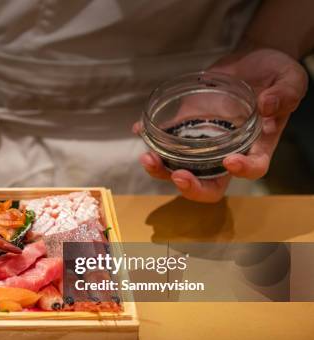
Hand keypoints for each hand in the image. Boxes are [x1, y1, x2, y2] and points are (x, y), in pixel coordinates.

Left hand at [134, 48, 307, 201]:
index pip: (254, 168)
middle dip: (191, 187)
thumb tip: (268, 105)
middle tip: (178, 176)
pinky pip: (166, 141)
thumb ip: (285, 93)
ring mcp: (204, 143)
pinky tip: (139, 129)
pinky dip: (150, 139)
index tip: (232, 162)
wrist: (251, 61)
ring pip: (181, 169)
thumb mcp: (290, 78)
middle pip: (210, 184)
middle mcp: (228, 151)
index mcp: (258, 144)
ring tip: (147, 157)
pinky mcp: (186, 128)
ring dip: (162, 170)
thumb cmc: (276, 75)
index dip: (243, 171)